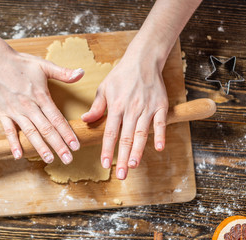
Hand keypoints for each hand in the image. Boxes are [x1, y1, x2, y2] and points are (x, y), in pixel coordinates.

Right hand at [0, 45, 83, 164]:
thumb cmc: (21, 63)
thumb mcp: (44, 65)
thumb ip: (63, 73)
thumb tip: (82, 73)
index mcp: (40, 95)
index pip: (57, 118)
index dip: (67, 133)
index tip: (76, 145)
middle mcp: (28, 106)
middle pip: (46, 129)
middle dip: (58, 145)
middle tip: (68, 159)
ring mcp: (15, 111)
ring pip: (30, 132)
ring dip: (40, 147)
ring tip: (50, 159)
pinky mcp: (2, 113)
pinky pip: (8, 131)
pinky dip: (13, 143)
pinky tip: (19, 155)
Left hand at [81, 42, 168, 179]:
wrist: (143, 59)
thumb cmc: (121, 75)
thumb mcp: (104, 88)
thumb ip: (96, 107)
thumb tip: (85, 120)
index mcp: (115, 106)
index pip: (110, 132)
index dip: (107, 149)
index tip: (105, 164)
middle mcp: (131, 109)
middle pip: (126, 138)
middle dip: (123, 158)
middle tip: (121, 174)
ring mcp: (147, 108)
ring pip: (142, 133)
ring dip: (138, 151)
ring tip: (134, 165)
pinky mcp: (160, 105)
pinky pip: (160, 123)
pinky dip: (160, 135)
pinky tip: (158, 148)